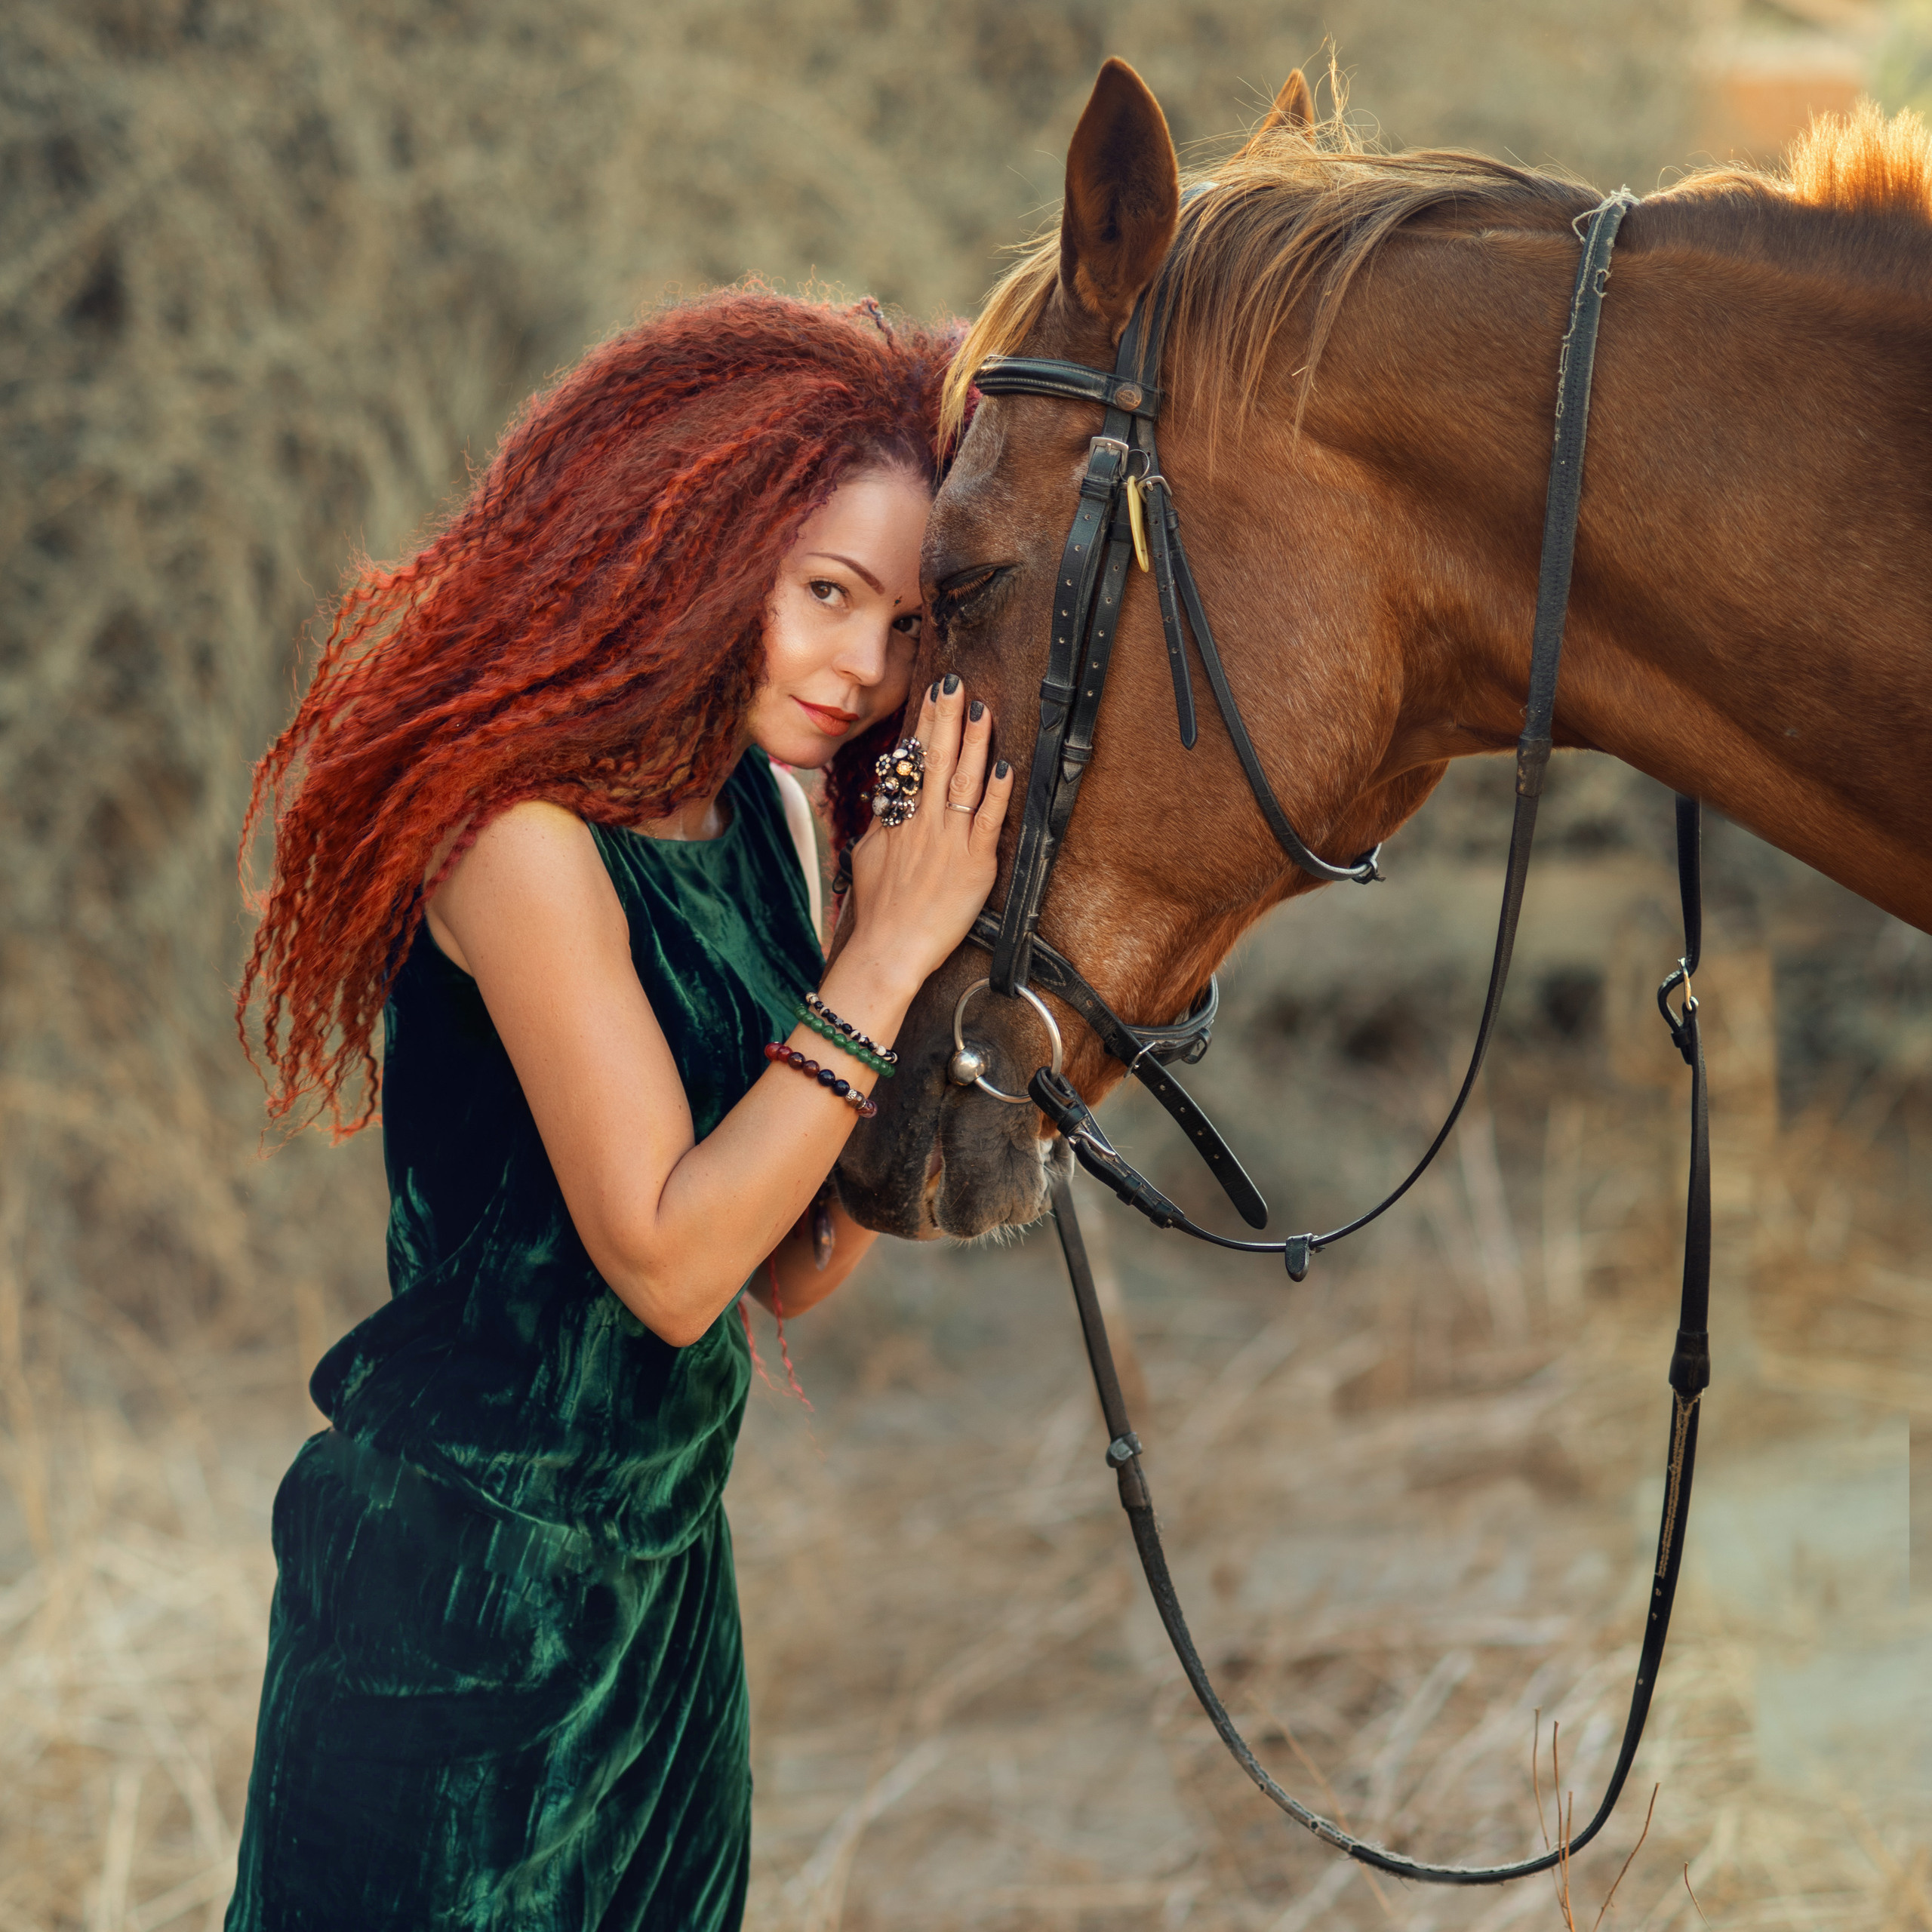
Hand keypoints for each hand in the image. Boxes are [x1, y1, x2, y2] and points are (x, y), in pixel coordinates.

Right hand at [840, 675, 1012, 996]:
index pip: (914, 761)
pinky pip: (989, 821)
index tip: (934, 695)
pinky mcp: (974, 865)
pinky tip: (1005, 767)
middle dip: (946, 717)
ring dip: (974, 743)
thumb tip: (887, 797)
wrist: (889, 949)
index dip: (925, 725)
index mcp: (899, 819)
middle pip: (937, 760)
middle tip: (954, 682)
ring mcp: (950, 842)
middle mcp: (924, 823)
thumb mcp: (868, 857)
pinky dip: (999, 794)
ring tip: (980, 709)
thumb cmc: (878, 909)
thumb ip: (883, 823)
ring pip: (964, 781)